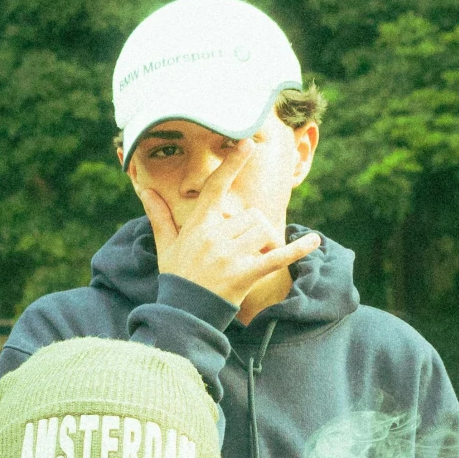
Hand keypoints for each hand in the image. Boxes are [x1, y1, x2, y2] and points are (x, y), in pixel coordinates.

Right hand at [135, 150, 320, 309]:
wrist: (183, 313)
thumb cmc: (177, 277)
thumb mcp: (166, 245)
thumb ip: (159, 215)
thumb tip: (144, 189)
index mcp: (198, 224)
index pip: (215, 187)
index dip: (231, 164)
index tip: (247, 144)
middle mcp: (214, 236)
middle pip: (252, 215)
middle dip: (256, 230)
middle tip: (245, 250)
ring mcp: (230, 256)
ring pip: (265, 231)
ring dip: (267, 243)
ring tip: (253, 259)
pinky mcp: (245, 275)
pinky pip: (278, 257)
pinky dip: (298, 250)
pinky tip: (315, 242)